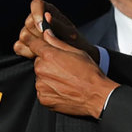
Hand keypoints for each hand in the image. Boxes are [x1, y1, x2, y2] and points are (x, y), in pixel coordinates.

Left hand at [14, 0, 117, 116]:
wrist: (96, 96)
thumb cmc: (89, 73)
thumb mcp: (76, 52)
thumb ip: (57, 42)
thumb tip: (47, 33)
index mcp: (49, 56)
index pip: (34, 44)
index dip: (37, 43)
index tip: (37, 44)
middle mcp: (42, 70)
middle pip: (38, 62)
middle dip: (47, 63)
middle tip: (63, 68)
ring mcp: (41, 85)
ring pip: (40, 77)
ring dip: (48, 77)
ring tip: (65, 80)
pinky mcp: (43, 98)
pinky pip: (42, 90)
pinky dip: (50, 89)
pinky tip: (63, 89)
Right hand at [16, 0, 95, 59]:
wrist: (75, 61)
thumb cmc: (76, 45)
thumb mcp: (71, 34)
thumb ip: (59, 25)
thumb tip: (47, 17)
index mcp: (49, 11)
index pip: (36, 4)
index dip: (36, 14)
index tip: (42, 28)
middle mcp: (38, 19)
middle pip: (28, 22)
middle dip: (39, 35)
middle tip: (51, 43)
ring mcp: (30, 32)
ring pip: (23, 35)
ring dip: (35, 44)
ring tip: (47, 50)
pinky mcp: (25, 44)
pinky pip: (18, 46)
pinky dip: (27, 52)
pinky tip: (38, 55)